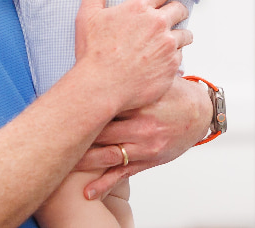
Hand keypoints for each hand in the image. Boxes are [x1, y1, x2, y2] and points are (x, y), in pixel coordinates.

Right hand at [69, 0, 192, 113]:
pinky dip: (174, 56)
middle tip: (173, 15)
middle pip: (180, 9)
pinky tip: (161, 61)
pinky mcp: (171, 66)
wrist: (100, 87)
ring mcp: (167, 46)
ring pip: (185, 34)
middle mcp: (157, 24)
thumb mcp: (88, 15)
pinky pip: (180, 56)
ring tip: (168, 41)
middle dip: (178, 10)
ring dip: (179, 35)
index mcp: (139, 8)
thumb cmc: (93, 53)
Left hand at [74, 75, 211, 198]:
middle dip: (78, 134)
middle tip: (53, 135)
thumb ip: (131, 77)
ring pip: (108, 156)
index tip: (61, 108)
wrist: (202, 113)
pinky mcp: (148, 161)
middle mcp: (143, 126)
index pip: (107, 105)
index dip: (83, 106)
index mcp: (142, 102)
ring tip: (63, 163)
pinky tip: (88, 192)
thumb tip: (99, 62)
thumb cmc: (175, 93)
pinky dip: (104, 184)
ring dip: (84, 161)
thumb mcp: (155, 79)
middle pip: (102, 132)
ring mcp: (145, 146)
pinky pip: (123, 174)